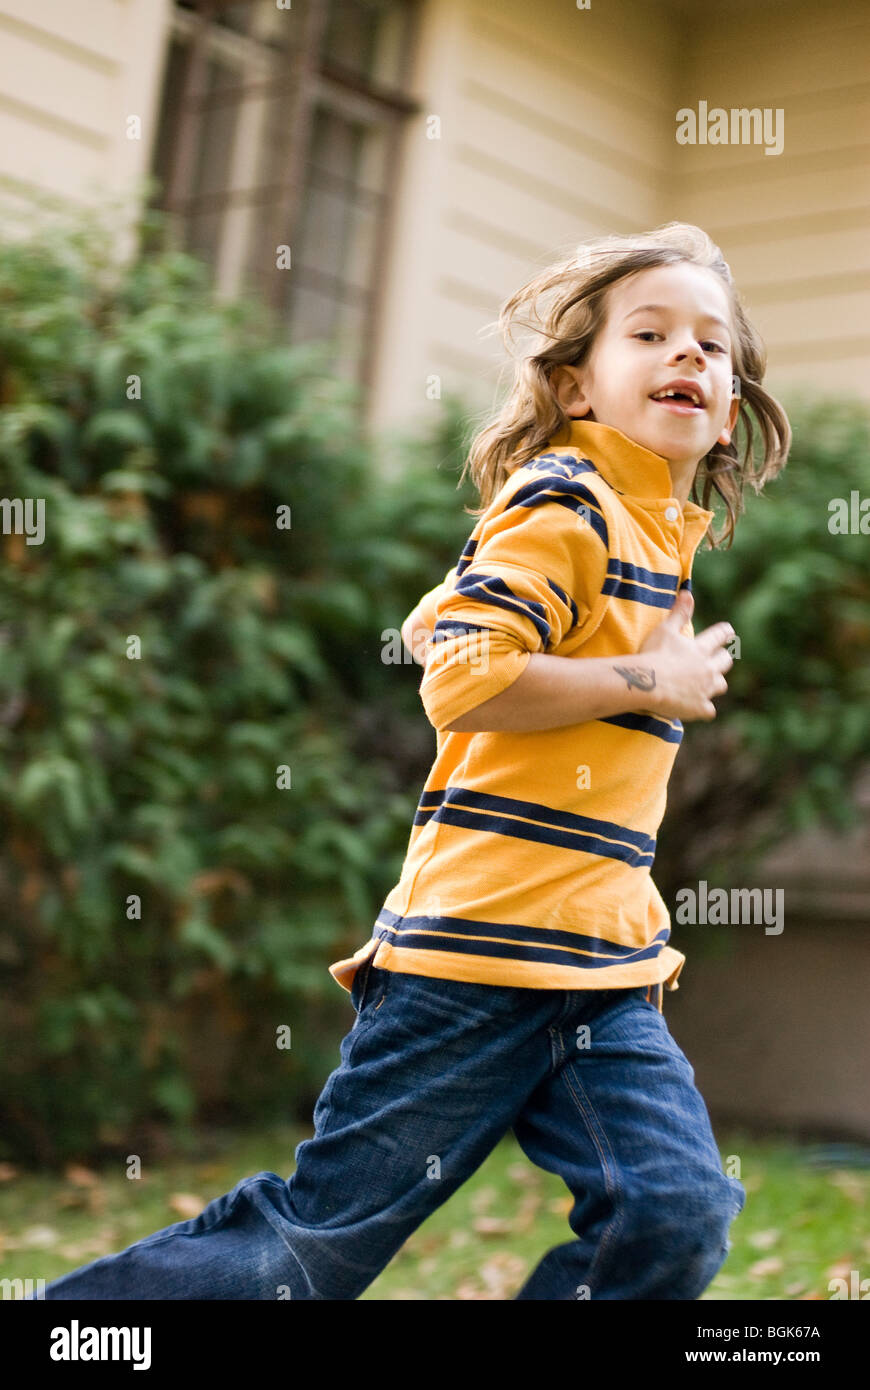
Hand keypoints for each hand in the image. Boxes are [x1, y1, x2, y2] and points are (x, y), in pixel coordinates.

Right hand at [632, 590, 734, 721]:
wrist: (648, 684)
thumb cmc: (654, 654)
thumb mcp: (666, 629)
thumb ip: (679, 612)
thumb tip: (687, 591)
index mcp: (700, 649)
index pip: (719, 636)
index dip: (724, 633)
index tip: (729, 631)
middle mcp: (708, 669)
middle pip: (724, 662)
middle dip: (722, 659)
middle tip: (720, 658)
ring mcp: (705, 690)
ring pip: (720, 686)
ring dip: (716, 684)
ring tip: (709, 684)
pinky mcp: (699, 708)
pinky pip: (708, 711)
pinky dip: (704, 709)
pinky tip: (698, 709)